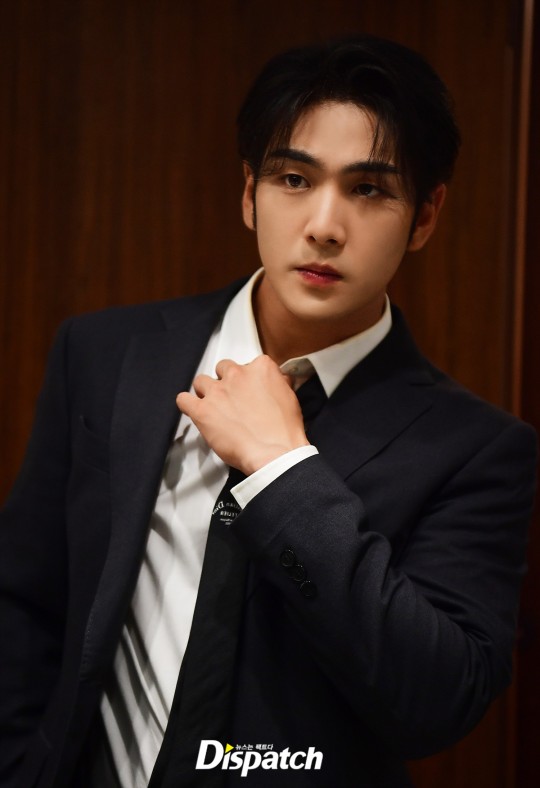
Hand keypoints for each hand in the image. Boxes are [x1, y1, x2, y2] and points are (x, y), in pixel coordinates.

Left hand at [176, 355, 308, 474]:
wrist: (275, 452)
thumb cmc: (283, 430)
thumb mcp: (290, 397)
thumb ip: (279, 383)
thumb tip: (277, 380)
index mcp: (260, 368)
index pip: (249, 365)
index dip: (248, 380)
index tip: (249, 390)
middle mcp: (237, 375)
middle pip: (223, 369)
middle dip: (226, 382)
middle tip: (232, 399)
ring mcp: (217, 392)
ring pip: (201, 381)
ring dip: (206, 392)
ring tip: (213, 406)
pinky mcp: (202, 411)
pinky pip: (183, 399)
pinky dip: (187, 404)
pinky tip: (194, 410)